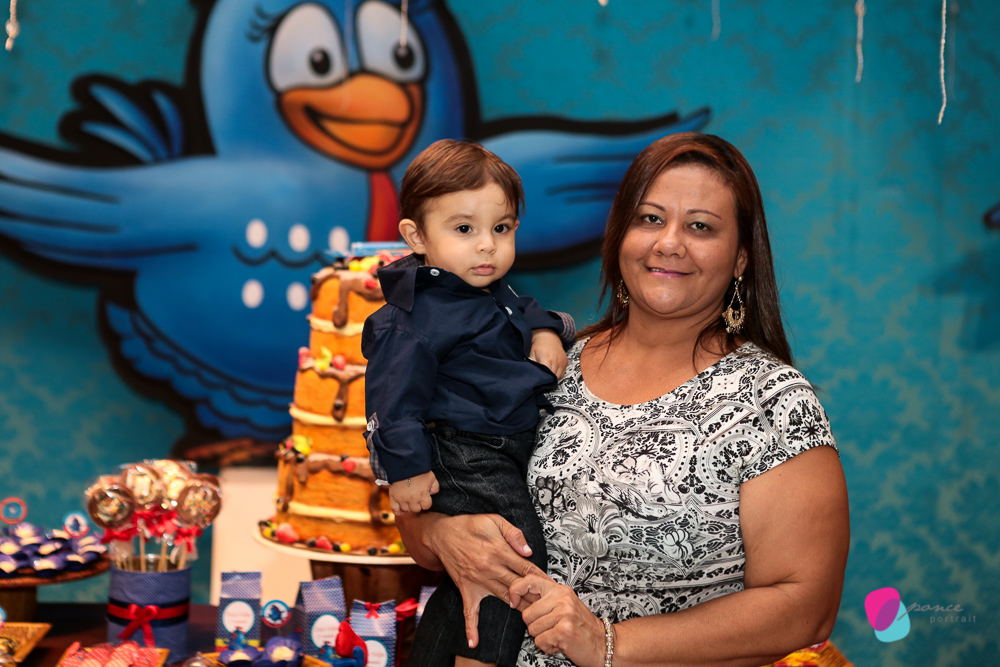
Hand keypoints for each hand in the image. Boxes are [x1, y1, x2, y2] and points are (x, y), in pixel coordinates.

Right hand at [388, 470, 438, 513]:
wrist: (405, 463)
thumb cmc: (419, 470)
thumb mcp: (432, 477)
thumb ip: (435, 487)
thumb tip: (432, 494)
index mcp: (422, 495)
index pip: (427, 506)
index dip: (427, 502)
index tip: (425, 497)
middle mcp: (412, 499)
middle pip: (416, 510)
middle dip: (418, 505)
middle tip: (417, 499)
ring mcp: (401, 499)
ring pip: (406, 510)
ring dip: (409, 507)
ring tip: (410, 502)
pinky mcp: (393, 496)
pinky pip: (394, 509)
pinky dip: (397, 512)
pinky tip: (401, 511)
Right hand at [412, 513, 544, 648]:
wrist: (441, 534)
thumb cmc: (469, 525)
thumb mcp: (494, 520)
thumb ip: (513, 534)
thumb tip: (528, 551)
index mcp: (498, 551)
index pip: (525, 567)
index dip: (540, 577)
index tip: (552, 585)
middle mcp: (489, 568)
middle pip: (518, 586)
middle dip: (535, 595)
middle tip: (550, 604)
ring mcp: (478, 581)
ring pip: (504, 598)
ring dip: (519, 608)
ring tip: (535, 617)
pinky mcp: (466, 589)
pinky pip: (469, 612)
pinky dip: (472, 628)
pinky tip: (475, 642)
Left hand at [510, 574, 606, 666]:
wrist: (604, 644)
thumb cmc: (582, 627)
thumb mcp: (564, 606)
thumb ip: (543, 600)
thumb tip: (516, 597)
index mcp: (560, 590)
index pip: (528, 580)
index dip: (515, 590)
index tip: (514, 601)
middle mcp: (562, 599)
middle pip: (526, 613)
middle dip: (535, 626)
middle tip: (551, 627)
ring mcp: (564, 614)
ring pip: (532, 629)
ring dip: (542, 637)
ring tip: (557, 634)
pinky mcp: (564, 630)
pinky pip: (540, 641)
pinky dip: (548, 647)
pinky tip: (560, 643)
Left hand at [530, 329, 567, 379]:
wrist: (548, 337)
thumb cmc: (539, 346)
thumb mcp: (532, 354)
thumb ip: (532, 364)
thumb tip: (533, 374)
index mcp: (547, 359)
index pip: (547, 374)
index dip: (544, 378)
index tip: (540, 379)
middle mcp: (556, 360)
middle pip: (553, 376)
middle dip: (548, 379)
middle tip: (543, 378)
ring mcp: (562, 361)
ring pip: (559, 376)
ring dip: (554, 377)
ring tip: (548, 374)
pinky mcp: (565, 361)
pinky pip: (563, 373)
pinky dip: (558, 374)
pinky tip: (553, 371)